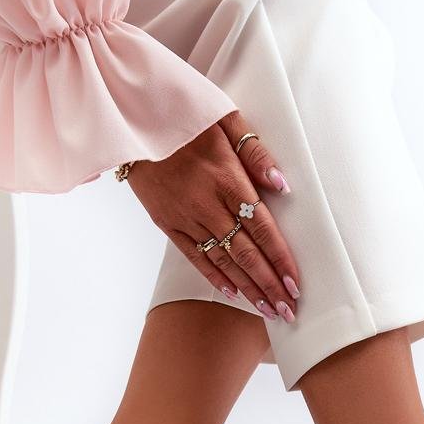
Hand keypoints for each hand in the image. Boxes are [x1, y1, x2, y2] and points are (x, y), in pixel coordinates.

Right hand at [126, 110, 298, 320]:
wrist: (127, 118)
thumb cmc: (183, 112)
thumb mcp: (224, 117)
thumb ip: (255, 151)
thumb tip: (282, 184)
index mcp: (226, 177)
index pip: (261, 226)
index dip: (280, 258)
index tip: (295, 284)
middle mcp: (206, 203)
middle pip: (245, 252)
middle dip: (269, 284)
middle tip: (289, 311)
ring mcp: (184, 216)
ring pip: (222, 260)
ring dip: (247, 288)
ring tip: (268, 310)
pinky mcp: (165, 222)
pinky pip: (194, 256)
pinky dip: (215, 276)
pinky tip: (233, 293)